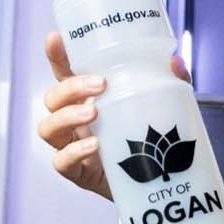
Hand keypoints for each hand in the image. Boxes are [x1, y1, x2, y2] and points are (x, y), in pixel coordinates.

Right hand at [36, 31, 191, 199]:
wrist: (154, 184)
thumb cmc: (150, 139)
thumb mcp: (163, 107)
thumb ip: (171, 84)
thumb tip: (175, 61)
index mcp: (88, 99)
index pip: (65, 73)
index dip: (56, 56)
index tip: (55, 38)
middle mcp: (74, 121)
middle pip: (52, 99)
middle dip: (70, 88)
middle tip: (100, 84)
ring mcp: (72, 146)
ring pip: (48, 128)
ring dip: (66, 117)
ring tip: (93, 114)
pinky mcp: (79, 173)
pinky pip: (61, 162)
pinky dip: (74, 152)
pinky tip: (94, 145)